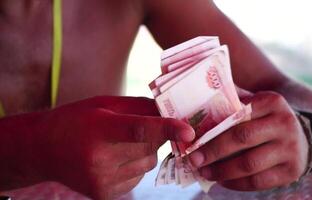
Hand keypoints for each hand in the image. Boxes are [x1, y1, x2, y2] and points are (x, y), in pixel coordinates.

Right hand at [32, 96, 194, 198]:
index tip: (190, 131)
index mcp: (99, 130)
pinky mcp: (105, 194)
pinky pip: (138, 177)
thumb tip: (169, 110)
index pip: (139, 130)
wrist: (45, 149)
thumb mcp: (104, 104)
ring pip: (147, 163)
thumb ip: (138, 107)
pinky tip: (116, 157)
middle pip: (150, 147)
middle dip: (156, 135)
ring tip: (121, 143)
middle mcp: (100, 160)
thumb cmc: (76, 120)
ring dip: (145, 151)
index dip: (167, 128)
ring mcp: (102, 181)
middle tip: (141, 124)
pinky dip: (135, 165)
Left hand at [186, 91, 308, 190]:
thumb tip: (196, 111)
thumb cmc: (266, 119)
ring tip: (205, 173)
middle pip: (242, 138)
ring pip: (249, 164)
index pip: (237, 114)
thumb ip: (232, 104)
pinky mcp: (292, 171)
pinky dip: (237, 184)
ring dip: (222, 171)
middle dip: (213, 151)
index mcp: (272, 101)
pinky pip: (258, 181)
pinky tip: (222, 181)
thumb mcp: (255, 104)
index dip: (213, 129)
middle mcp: (284, 123)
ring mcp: (291, 148)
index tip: (193, 140)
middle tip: (194, 159)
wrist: (302, 136)